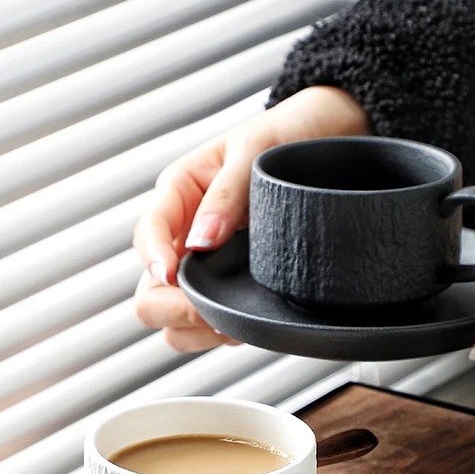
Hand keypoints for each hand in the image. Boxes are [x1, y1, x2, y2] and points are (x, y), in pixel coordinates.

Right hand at [133, 86, 368, 351]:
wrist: (327, 145)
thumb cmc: (286, 141)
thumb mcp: (254, 152)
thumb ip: (226, 195)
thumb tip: (201, 241)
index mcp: (180, 194)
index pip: (147, 233)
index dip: (154, 259)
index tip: (173, 276)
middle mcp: (184, 235)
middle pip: (148, 292)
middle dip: (172, 308)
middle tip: (210, 308)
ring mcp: (204, 268)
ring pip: (172, 320)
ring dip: (197, 328)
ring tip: (234, 318)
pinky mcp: (226, 290)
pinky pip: (205, 327)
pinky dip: (220, 333)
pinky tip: (247, 320)